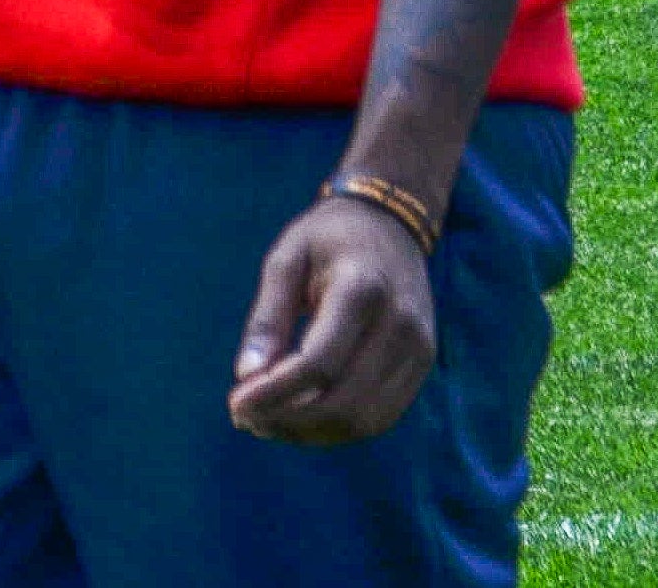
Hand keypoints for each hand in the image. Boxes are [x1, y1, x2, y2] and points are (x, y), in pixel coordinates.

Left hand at [228, 195, 437, 444]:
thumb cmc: (328, 237)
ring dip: (312, 433)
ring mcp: (419, 349)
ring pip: (365, 420)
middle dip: (290, 421)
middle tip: (246, 418)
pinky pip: (381, 416)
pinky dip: (337, 427)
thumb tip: (246, 376)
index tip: (235, 402)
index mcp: (363, 289)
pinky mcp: (422, 364)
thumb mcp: (286, 258)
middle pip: (344, 402)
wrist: (391, 224)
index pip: (319, 363)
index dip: (275, 393)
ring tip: (267, 423)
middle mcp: (400, 325)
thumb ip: (267, 317)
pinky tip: (301, 418)